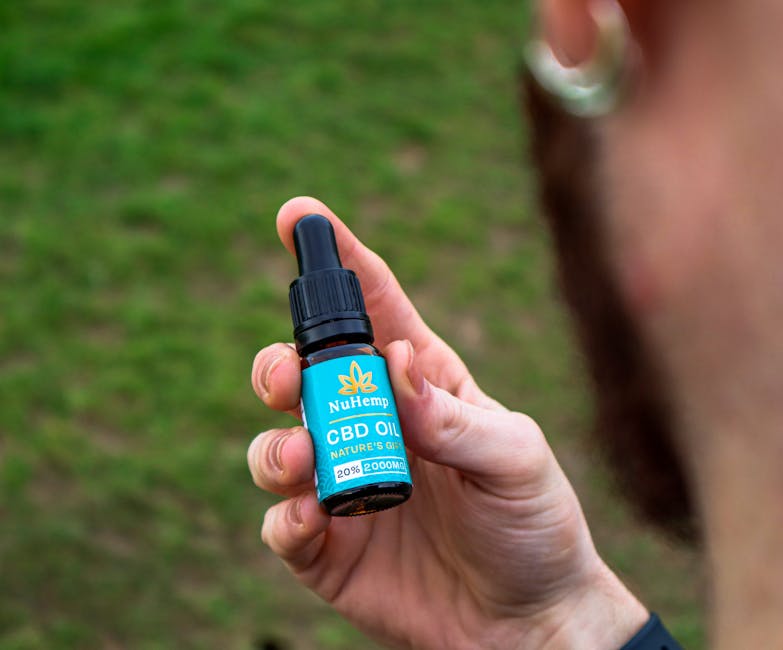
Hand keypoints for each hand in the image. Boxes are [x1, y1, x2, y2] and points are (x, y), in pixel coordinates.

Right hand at [249, 197, 647, 648]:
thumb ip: (454, 415)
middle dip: (280, 364)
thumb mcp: (516, 459)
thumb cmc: (534, 526)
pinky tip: (313, 520)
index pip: (374, 308)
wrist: (526, 622)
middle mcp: (372, 427)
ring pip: (275, 443)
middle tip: (289, 380)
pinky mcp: (327, 544)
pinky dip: (285, 517)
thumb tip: (392, 365)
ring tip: (305, 463)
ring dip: (275, 447)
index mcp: (421, 385)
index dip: (338, 258)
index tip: (299, 215)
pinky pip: (281, 522)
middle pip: (304, 372)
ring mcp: (344, 483)